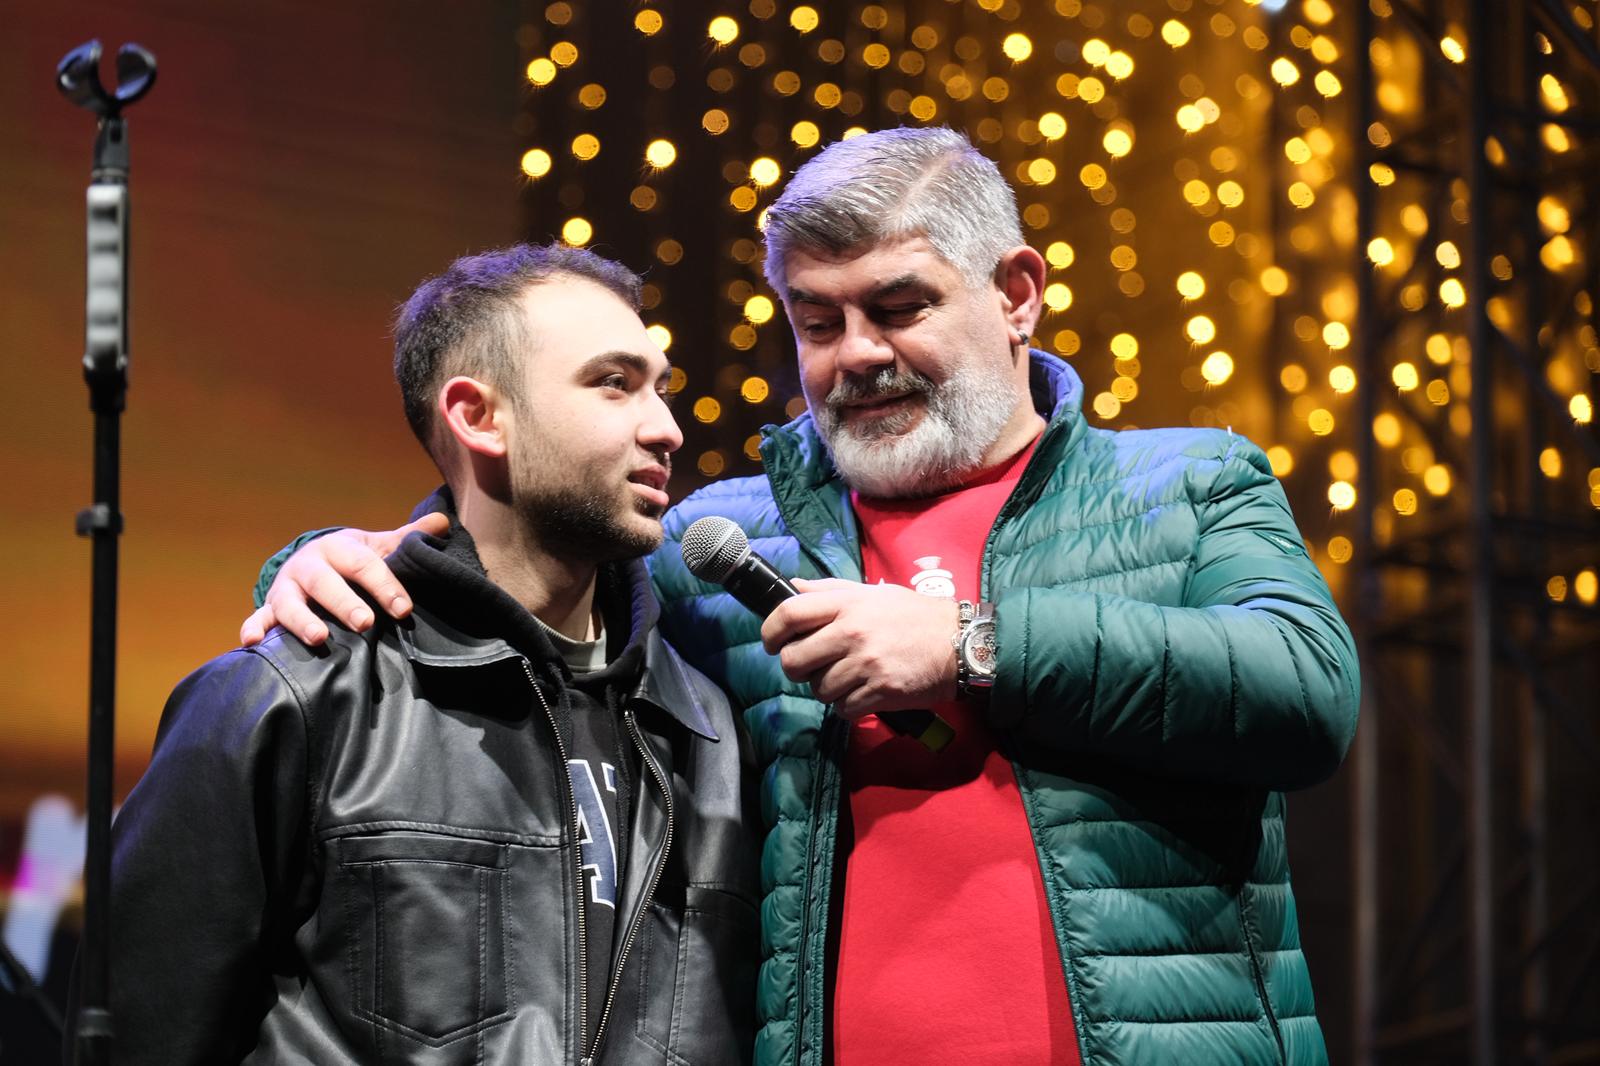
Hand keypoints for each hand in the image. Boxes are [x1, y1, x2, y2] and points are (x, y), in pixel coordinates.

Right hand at [238, 513, 447, 646]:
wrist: (311, 562)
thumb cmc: (350, 560)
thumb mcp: (375, 547)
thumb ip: (407, 540)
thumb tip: (444, 523)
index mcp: (338, 548)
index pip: (363, 565)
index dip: (385, 585)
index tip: (404, 609)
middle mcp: (309, 565)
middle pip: (325, 583)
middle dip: (344, 603)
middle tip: (365, 623)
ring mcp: (287, 588)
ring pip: (289, 603)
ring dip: (302, 620)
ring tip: (319, 638)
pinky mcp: (269, 607)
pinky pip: (258, 618)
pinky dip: (253, 628)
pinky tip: (252, 643)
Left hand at [759, 578, 959, 718]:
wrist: (958, 643)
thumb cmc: (913, 616)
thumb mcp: (872, 593)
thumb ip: (830, 590)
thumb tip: (792, 587)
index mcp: (847, 604)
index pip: (789, 612)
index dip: (770, 631)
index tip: (772, 642)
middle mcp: (852, 632)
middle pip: (793, 659)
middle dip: (795, 667)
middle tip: (809, 667)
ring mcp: (866, 664)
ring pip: (818, 689)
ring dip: (827, 689)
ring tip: (846, 678)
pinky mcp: (881, 691)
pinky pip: (843, 708)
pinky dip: (848, 706)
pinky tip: (862, 693)